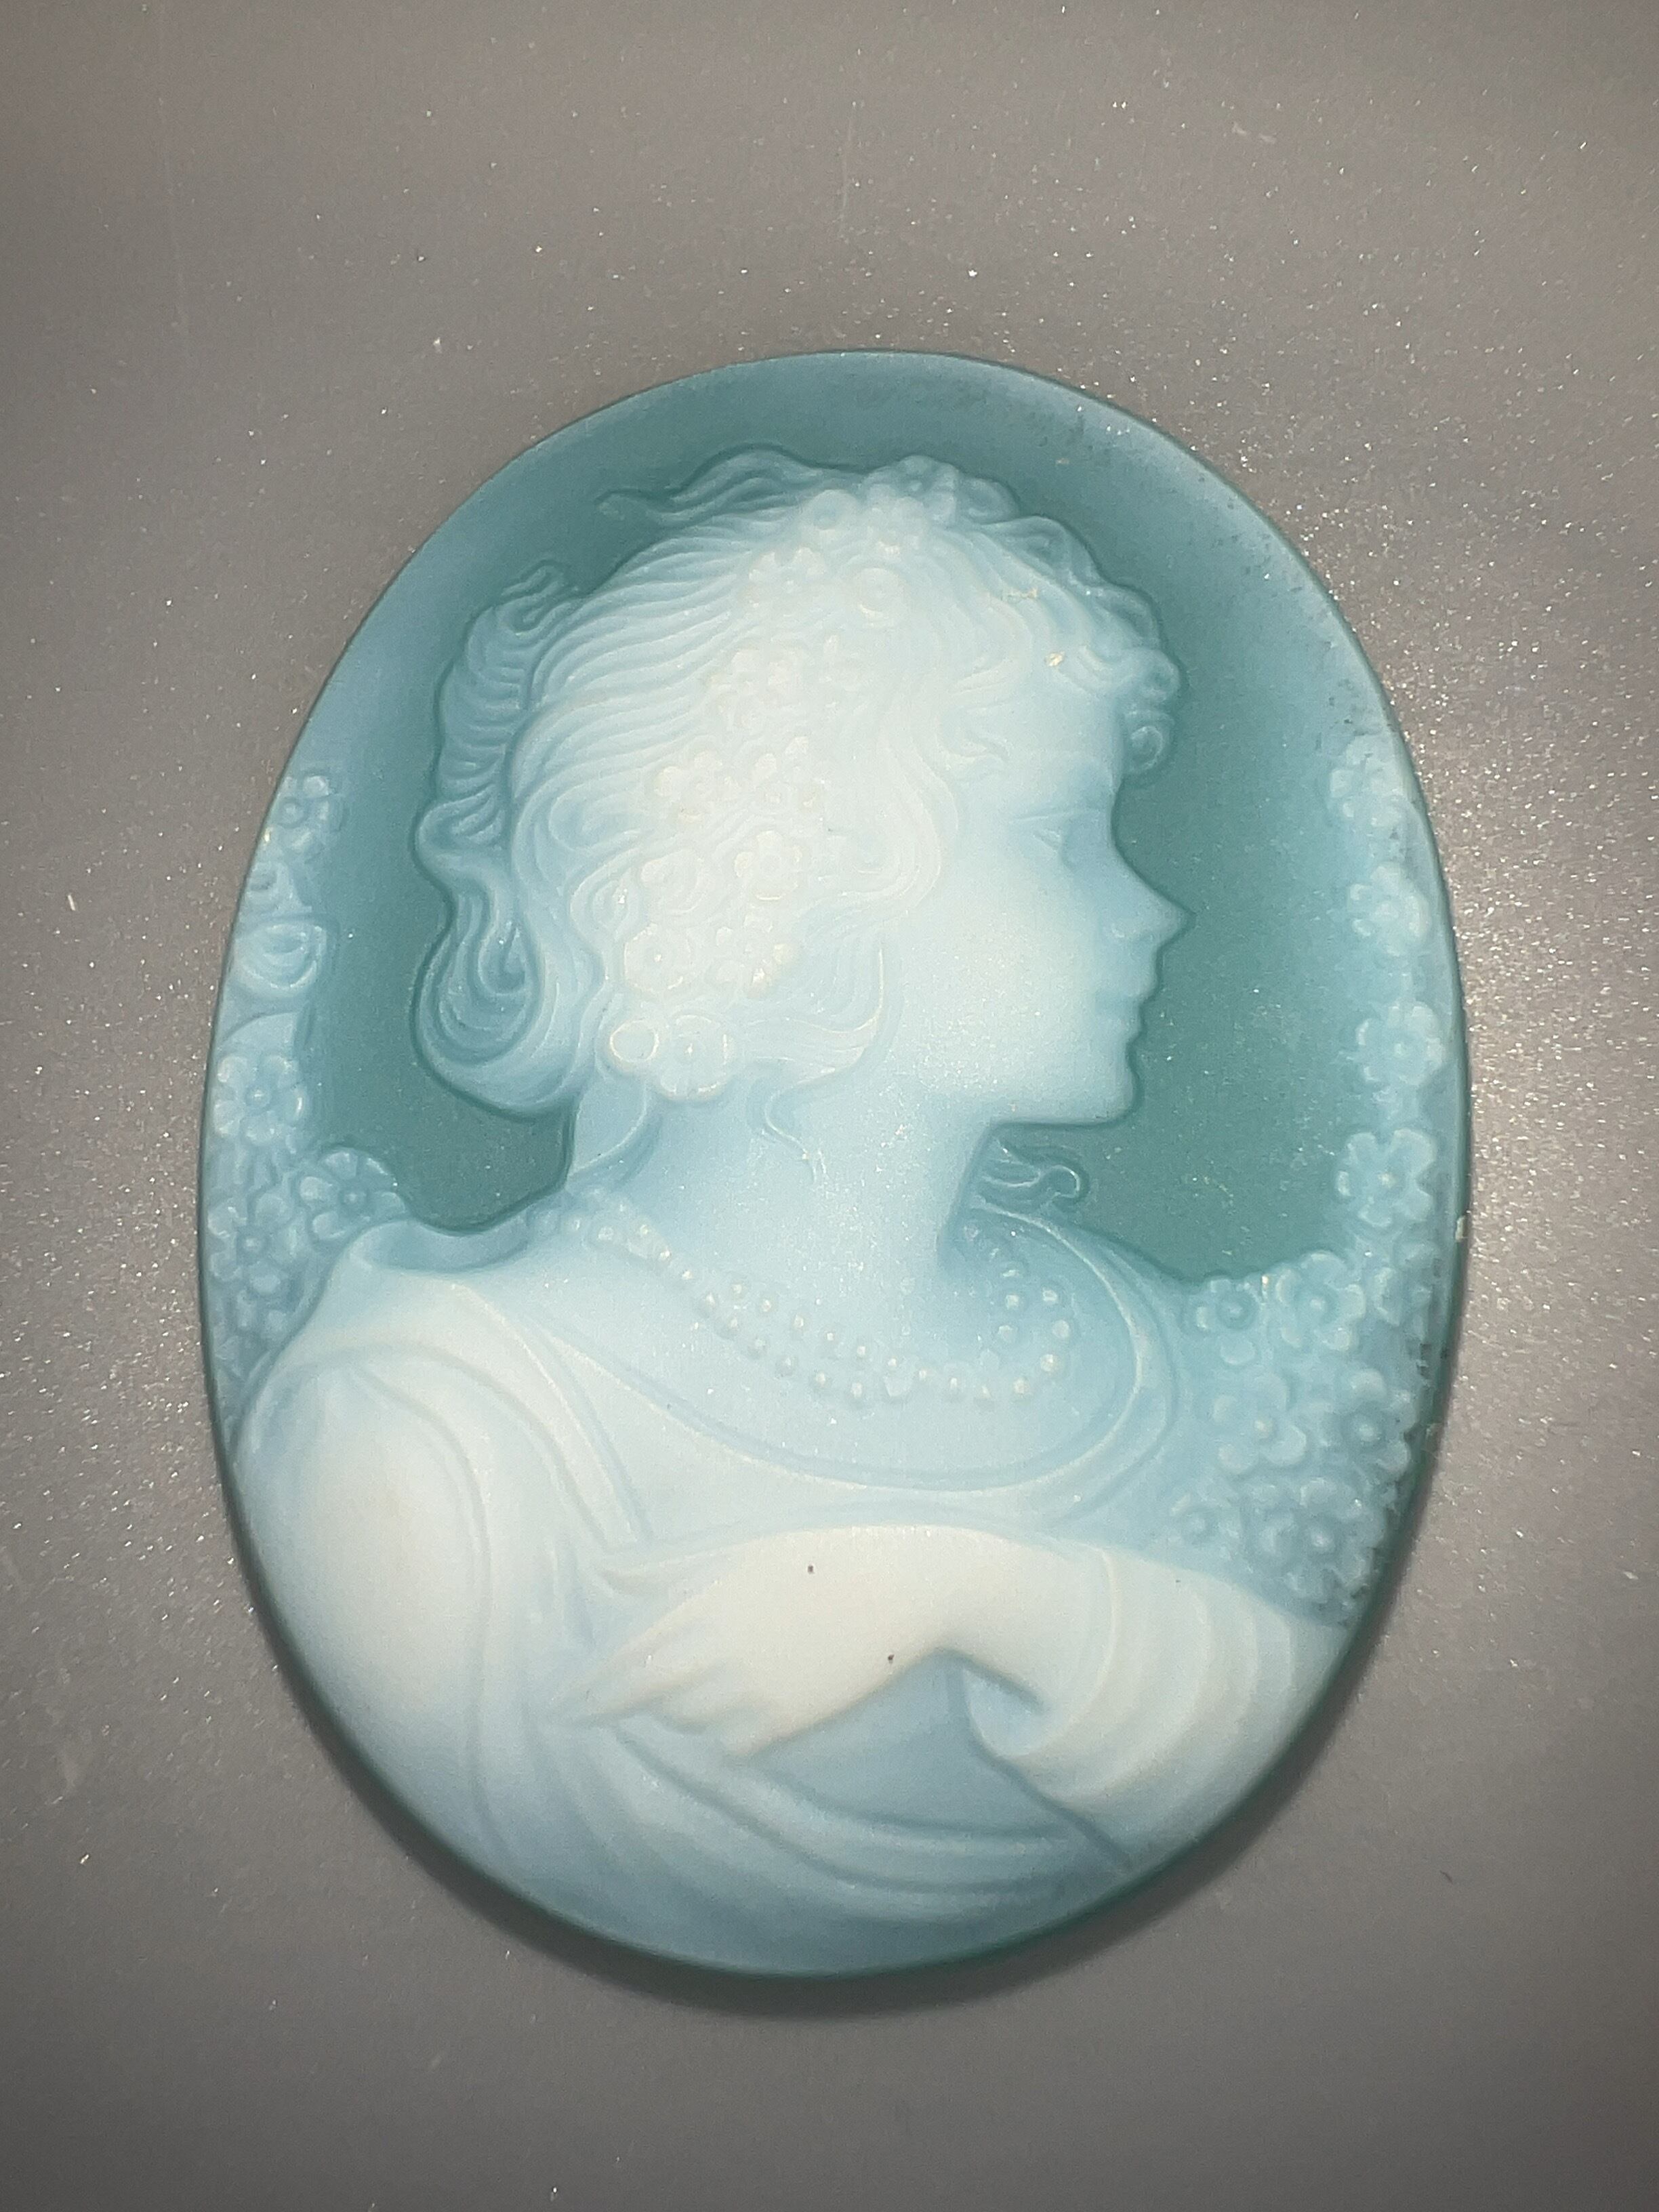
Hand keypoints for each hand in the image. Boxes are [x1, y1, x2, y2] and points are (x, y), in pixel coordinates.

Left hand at [567, 1524, 963, 1756]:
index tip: (554, 1704)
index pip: (626, 1653)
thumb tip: (601, 1570)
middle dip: (605, 1706)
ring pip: (687, 1718)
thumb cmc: (822, 1551)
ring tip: (686, 1687)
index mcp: (707, 1599)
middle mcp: (722, 1647)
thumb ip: (666, 1565)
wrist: (907, 1582)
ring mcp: (756, 1686)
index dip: (585, 1684)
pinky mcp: (790, 1716)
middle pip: (645, 1693)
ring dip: (674, 1708)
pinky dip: (724, 1731)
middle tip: (569, 1718)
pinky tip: (735, 1709)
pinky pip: (733, 1742)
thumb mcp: (741, 1547)